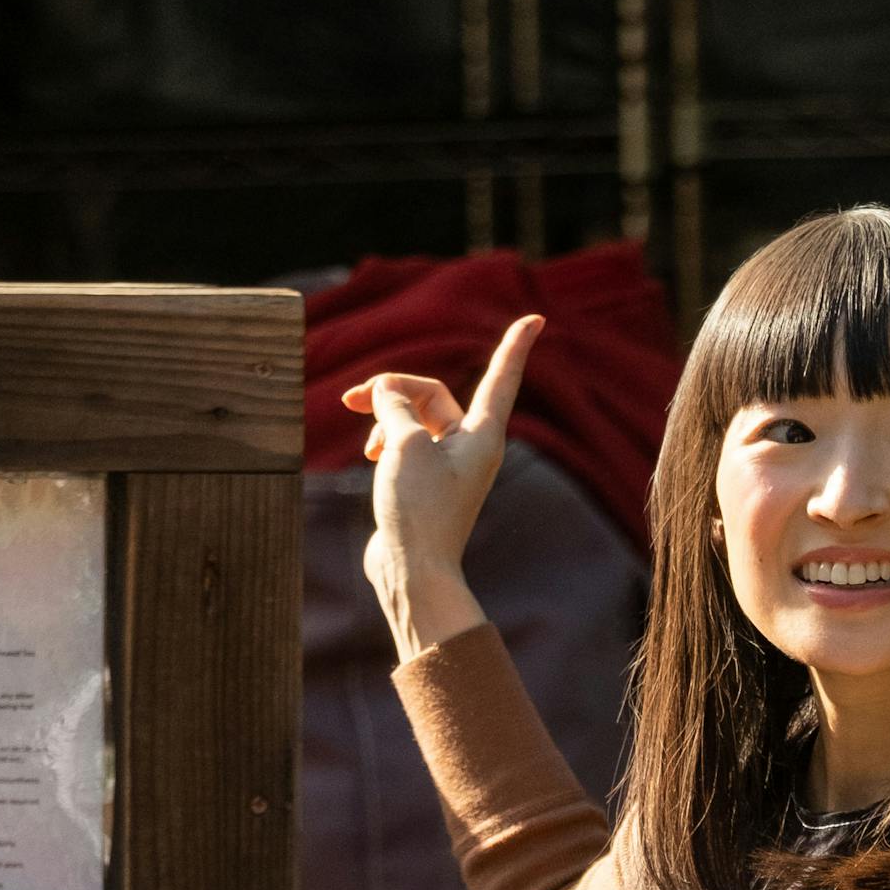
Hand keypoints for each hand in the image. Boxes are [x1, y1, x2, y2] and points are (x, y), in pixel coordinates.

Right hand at [342, 313, 544, 657]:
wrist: (413, 571)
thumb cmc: (417, 510)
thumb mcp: (402, 443)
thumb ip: (393, 404)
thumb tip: (384, 393)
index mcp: (482, 435)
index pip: (500, 377)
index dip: (514, 346)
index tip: (536, 318)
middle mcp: (471, 447)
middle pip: (429, 393)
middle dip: (391, 390)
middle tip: (354, 398)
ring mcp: (449, 465)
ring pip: (412, 418)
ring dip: (384, 419)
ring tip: (367, 446)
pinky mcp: (426, 482)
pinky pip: (405, 442)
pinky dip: (385, 440)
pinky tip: (369, 456)